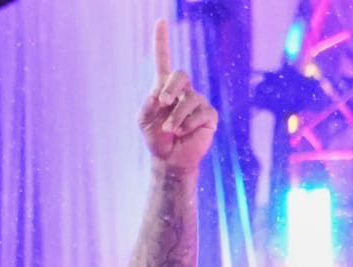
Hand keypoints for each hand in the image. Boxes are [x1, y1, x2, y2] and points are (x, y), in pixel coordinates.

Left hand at [139, 20, 218, 171]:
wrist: (170, 159)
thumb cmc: (156, 138)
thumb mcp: (143, 122)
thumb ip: (146, 108)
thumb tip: (156, 97)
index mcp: (164, 87)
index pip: (164, 59)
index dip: (162, 41)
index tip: (161, 21)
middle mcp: (183, 91)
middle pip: (181, 74)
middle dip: (171, 88)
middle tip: (163, 102)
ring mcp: (198, 101)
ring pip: (190, 99)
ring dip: (176, 117)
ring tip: (171, 130)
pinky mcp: (209, 115)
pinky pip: (201, 113)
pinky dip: (189, 125)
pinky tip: (185, 133)